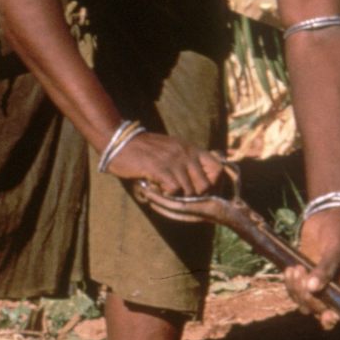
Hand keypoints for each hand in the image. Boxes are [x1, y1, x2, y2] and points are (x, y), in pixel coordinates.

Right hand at [106, 130, 225, 195]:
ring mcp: (174, 161)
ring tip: (166, 193)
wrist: (121, 142)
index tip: (202, 191)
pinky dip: (167, 195)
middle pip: (205, 185)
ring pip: (189, 191)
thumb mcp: (172, 149)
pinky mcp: (160, 169)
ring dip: (178, 197)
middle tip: (181, 197)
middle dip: (195, 196)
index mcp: (191, 149)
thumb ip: (185, 161)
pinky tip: (157, 190)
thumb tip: (198, 185)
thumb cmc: (145, 149)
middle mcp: (186, 153)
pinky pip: (174, 190)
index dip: (213, 183)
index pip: (217, 168)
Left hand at [285, 207, 339, 327]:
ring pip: (303, 301)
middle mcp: (332, 289)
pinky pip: (294, 289)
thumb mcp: (337, 246)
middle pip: (318, 308)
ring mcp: (316, 283)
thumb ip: (327, 267)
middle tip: (302, 273)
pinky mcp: (303, 275)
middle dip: (308, 297)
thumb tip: (313, 288)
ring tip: (295, 269)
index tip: (327, 316)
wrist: (328, 213)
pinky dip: (289, 283)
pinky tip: (290, 269)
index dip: (332, 317)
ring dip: (296, 290)